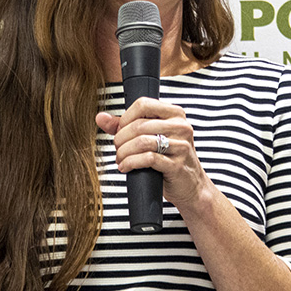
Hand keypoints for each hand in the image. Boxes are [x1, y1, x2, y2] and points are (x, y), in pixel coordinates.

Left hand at [95, 98, 211, 208]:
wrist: (190, 186)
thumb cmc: (169, 160)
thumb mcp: (150, 138)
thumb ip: (125, 126)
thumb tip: (100, 117)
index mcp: (175, 114)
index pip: (143, 104)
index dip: (125, 118)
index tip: (120, 131)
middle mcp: (181, 126)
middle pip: (139, 125)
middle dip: (121, 139)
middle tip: (118, 149)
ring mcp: (181, 145)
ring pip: (141, 142)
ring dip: (124, 152)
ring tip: (120, 159)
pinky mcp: (177, 164)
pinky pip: (148, 159)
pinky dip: (131, 163)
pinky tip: (126, 167)